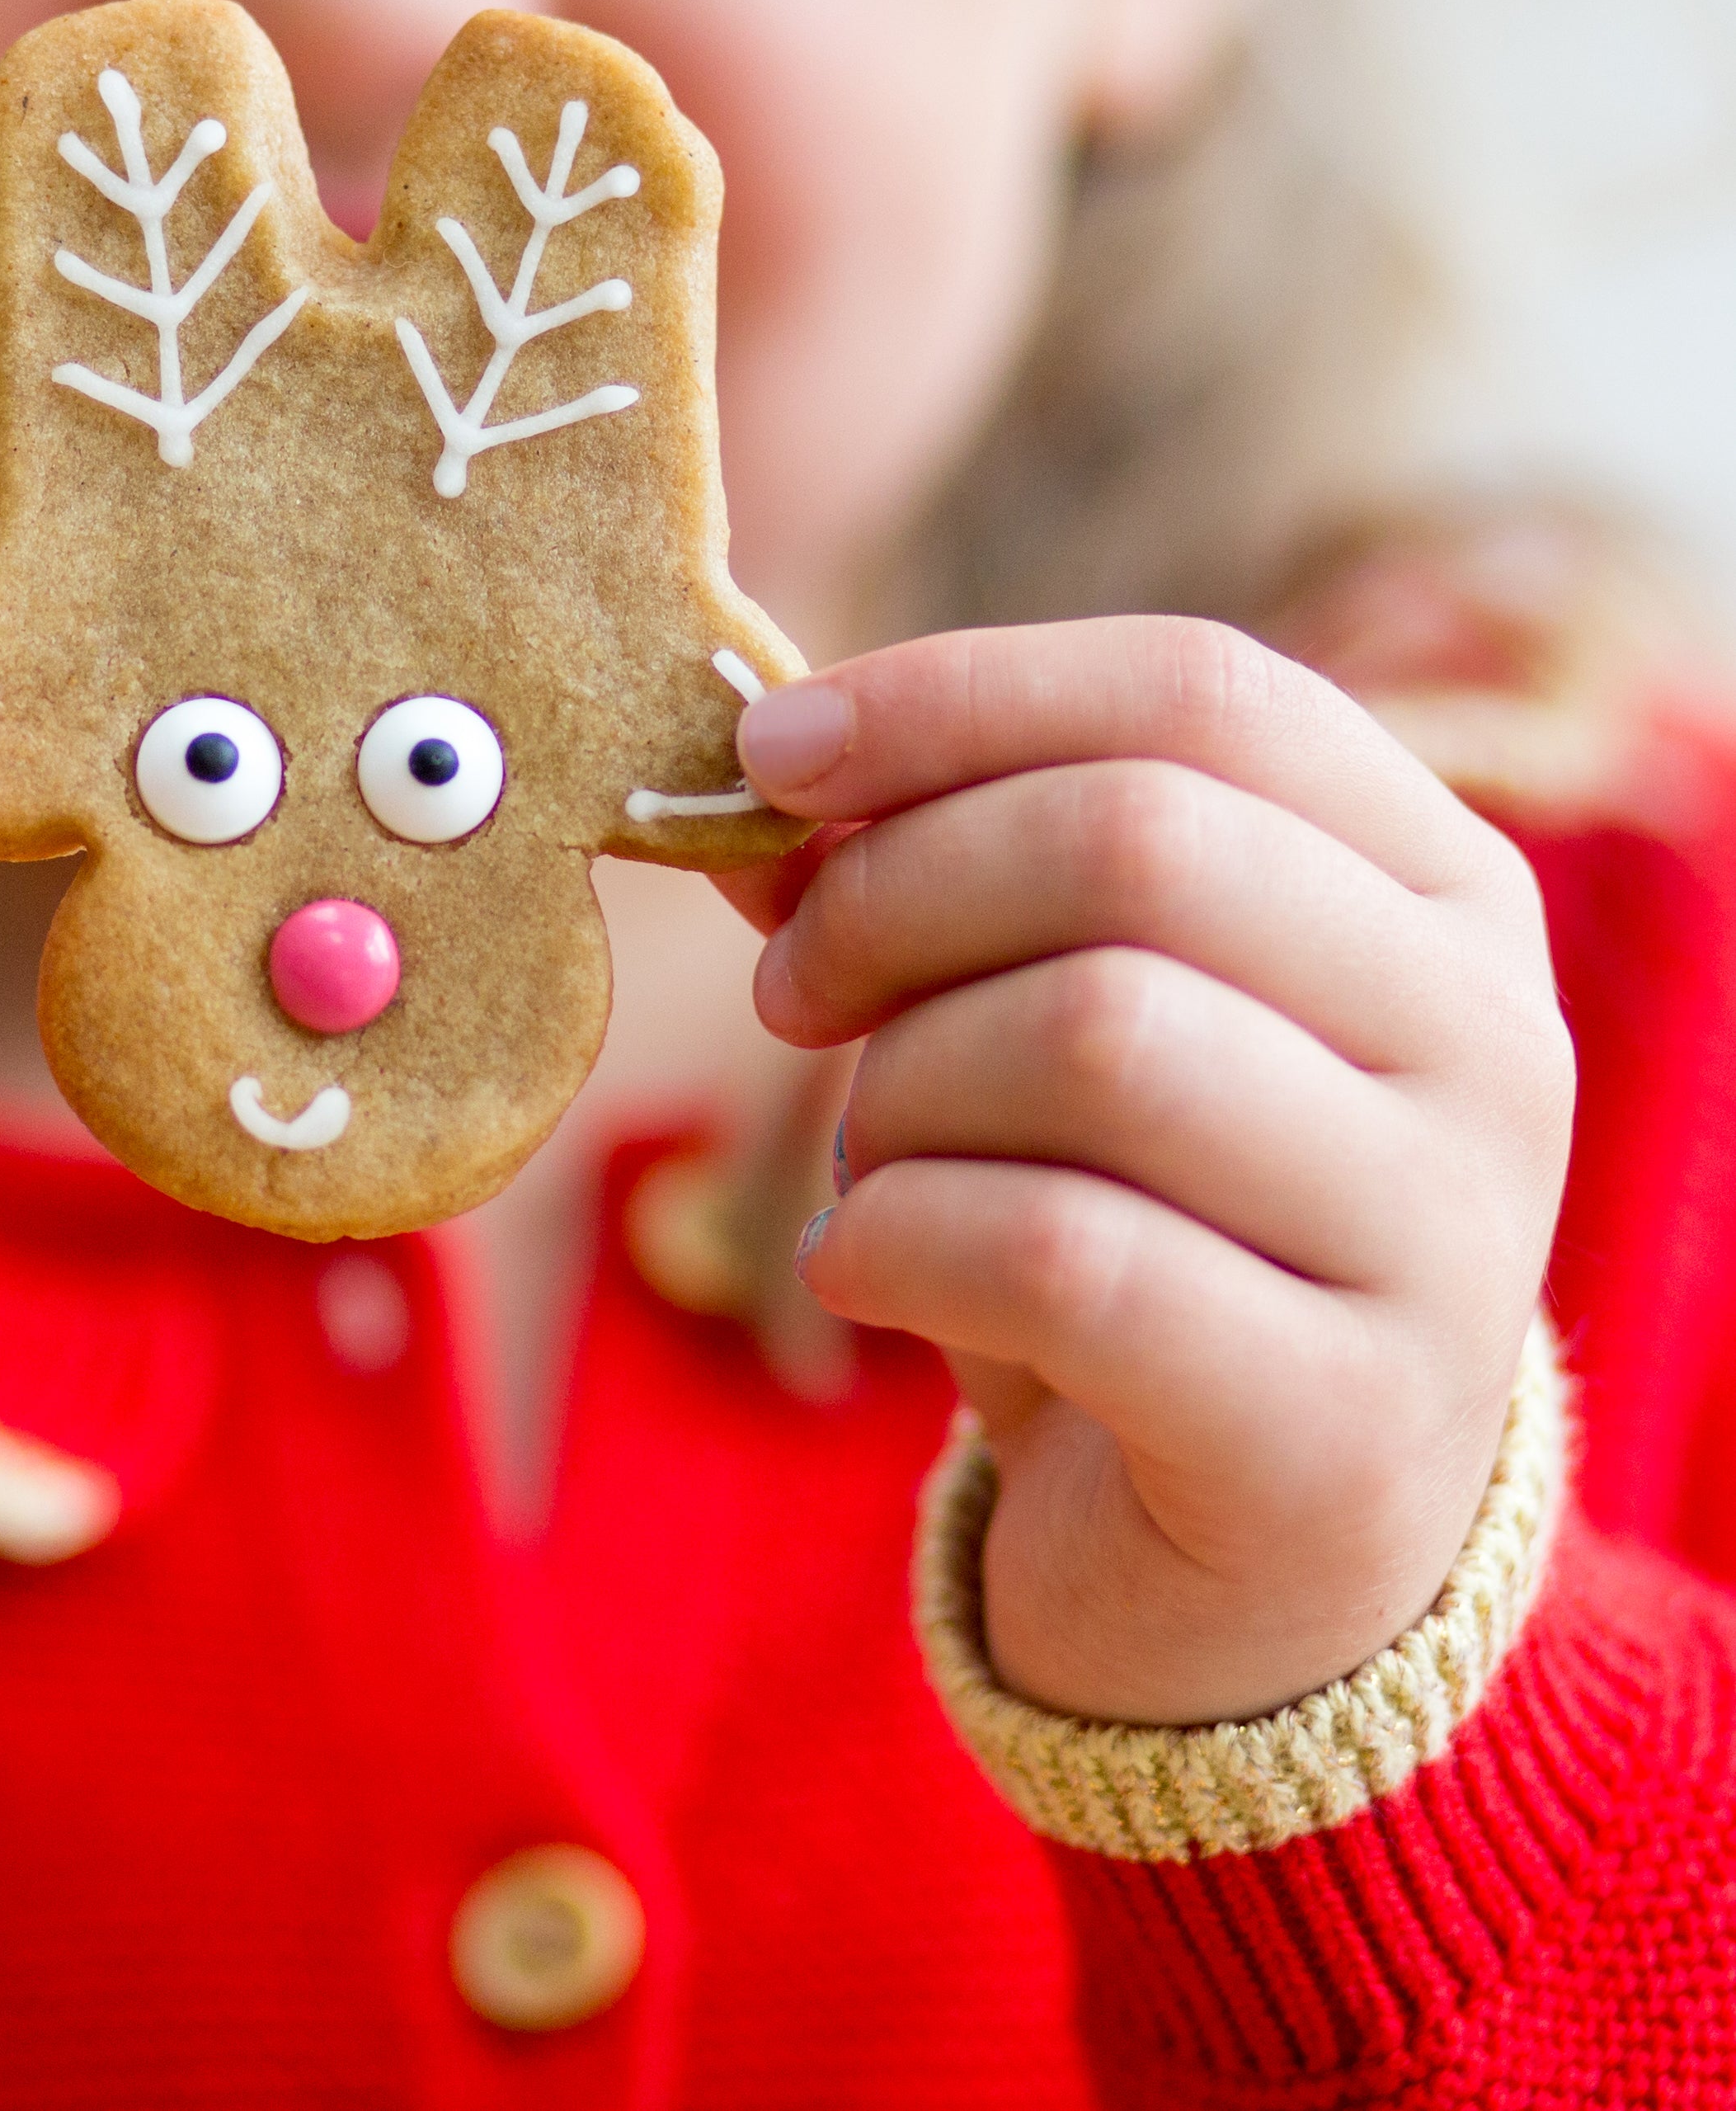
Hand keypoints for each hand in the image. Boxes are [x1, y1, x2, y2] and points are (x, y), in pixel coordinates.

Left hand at [724, 618, 1571, 1726]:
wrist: (1242, 1562)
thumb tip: (766, 767)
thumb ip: (934, 873)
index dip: (955, 698)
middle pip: (1134, 842)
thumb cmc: (1135, 1224)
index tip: (771, 756)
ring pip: (1094, 1036)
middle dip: (895, 895)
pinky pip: (1057, 1255)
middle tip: (789, 988)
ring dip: (897, 1087)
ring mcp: (1444, 1241)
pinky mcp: (1342, 1430)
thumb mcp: (1053, 1012)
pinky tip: (862, 1268)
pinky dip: (895, 1239)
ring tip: (869, 1160)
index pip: (1201, 692)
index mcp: (1439, 887)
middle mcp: (1487, 1041)